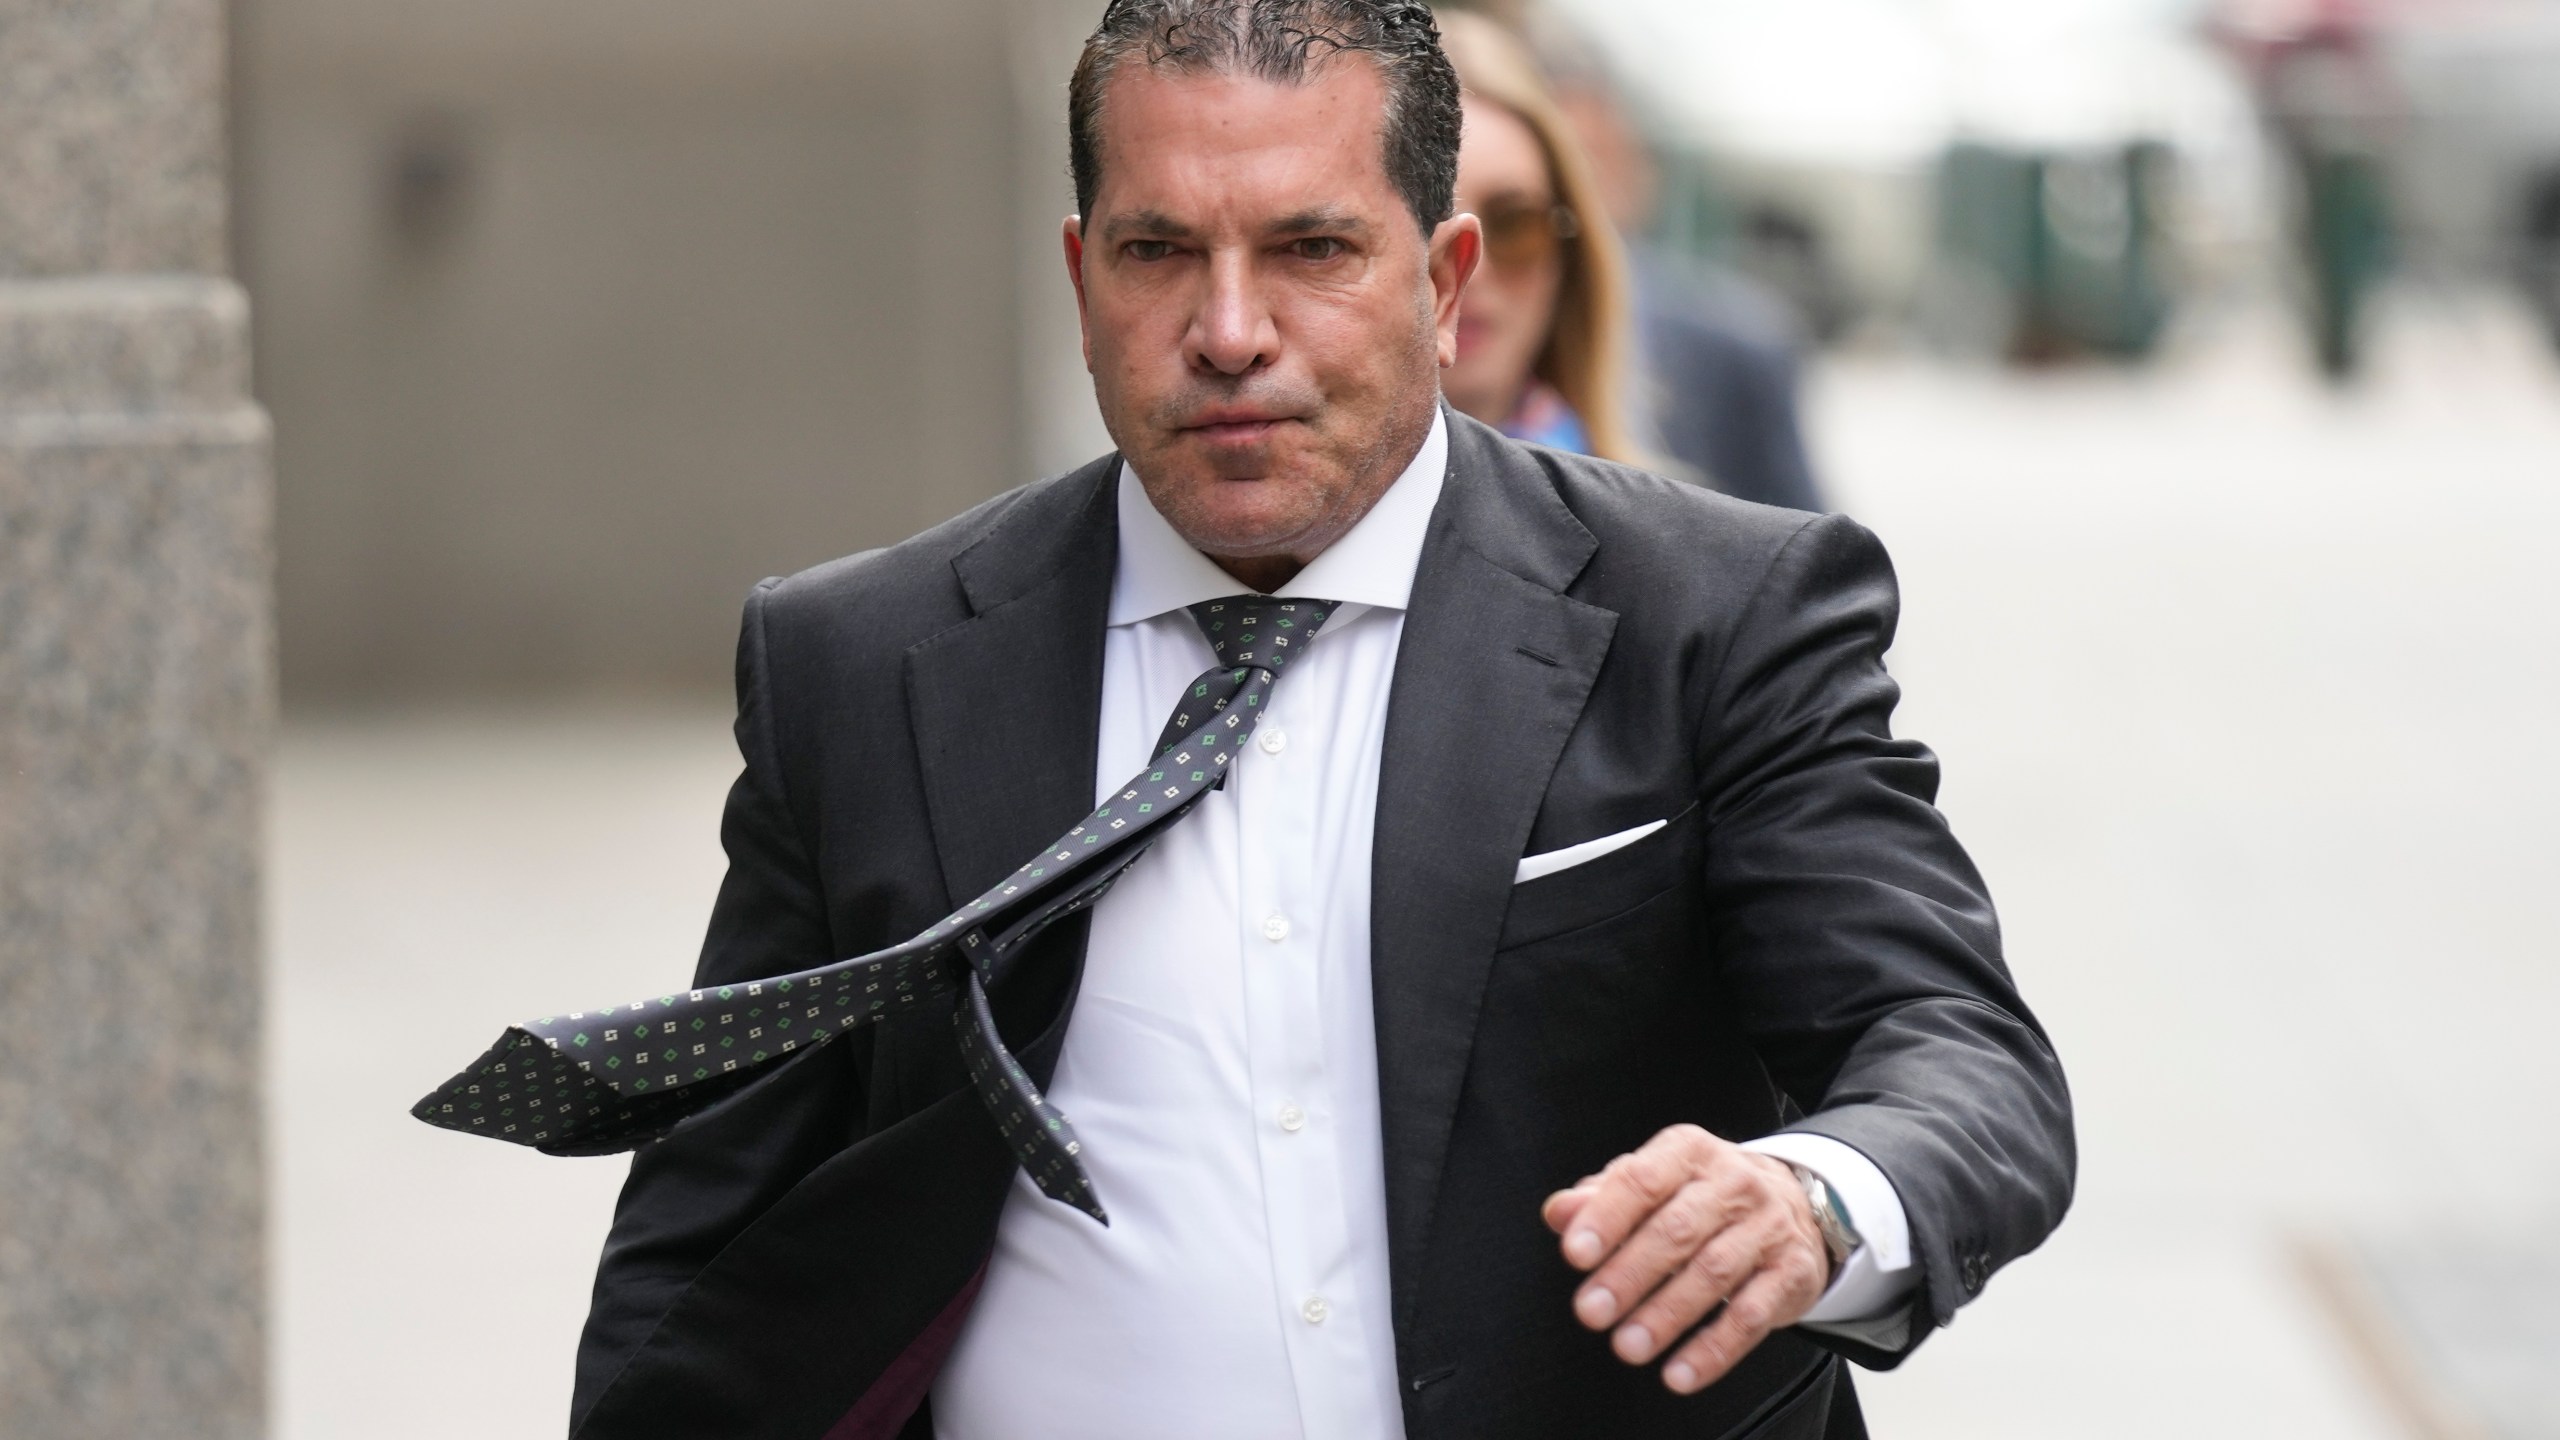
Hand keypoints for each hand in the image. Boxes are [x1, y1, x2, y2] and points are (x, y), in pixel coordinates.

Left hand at [1541, 1124, 1831, 1394]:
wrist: (1791, 1204)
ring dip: (1666, 1315)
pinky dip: (1714, 1350)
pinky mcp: (1792, 1272)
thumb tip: (1558, 1213)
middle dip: (1629, 1274)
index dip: (1607, 1218)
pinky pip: (1752, 1316)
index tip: (1574, 1255)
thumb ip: (1602, 1198)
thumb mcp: (1652, 1184)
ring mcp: (1768, 1227)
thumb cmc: (1699, 1196)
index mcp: (1688, 1152)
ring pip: (1713, 1273)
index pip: (1642, 1180)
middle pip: (1677, 1229)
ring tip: (1628, 1346)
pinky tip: (1679, 1374)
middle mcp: (1733, 1182)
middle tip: (1591, 1312)